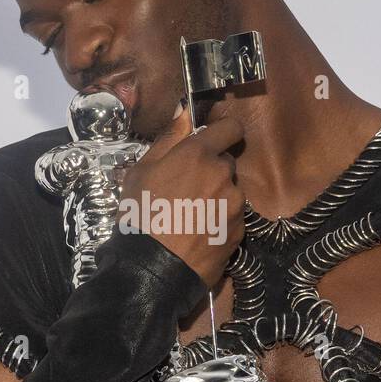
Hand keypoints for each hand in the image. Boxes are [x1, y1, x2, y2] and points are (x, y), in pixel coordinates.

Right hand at [118, 105, 244, 288]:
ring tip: (192, 215)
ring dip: (218, 196)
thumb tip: (184, 113)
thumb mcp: (141, 171)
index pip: (231, 127)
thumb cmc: (140, 214)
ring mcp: (235, 204)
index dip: (225, 131)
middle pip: (227, 162)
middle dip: (213, 170)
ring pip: (231, 191)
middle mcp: (224, 174)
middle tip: (189, 188)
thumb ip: (168, 140)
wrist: (153, 268)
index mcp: (199, 154)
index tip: (216, 139)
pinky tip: (200, 232)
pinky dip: (221, 220)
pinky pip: (233, 217)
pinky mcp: (240, 230)